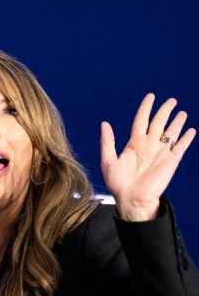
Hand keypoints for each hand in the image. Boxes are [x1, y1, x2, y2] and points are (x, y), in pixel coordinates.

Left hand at [100, 93, 195, 220]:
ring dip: (177, 122)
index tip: (150, 96)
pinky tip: (191, 130)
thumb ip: (108, 142)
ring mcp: (161, 153)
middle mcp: (148, 146)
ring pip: (171, 132)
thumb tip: (104, 123)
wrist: (131, 199)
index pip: (141, 120)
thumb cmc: (118, 184)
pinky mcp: (171, 161)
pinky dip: (186, 138)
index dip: (146, 108)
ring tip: (182, 112)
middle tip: (171, 100)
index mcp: (134, 144)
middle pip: (158, 123)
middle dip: (164, 111)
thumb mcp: (108, 161)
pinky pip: (181, 146)